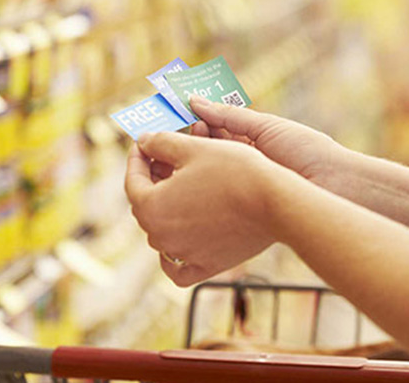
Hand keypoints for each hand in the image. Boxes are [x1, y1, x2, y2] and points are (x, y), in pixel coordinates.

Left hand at [125, 132, 283, 286]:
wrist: (275, 202)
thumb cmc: (234, 171)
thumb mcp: (193, 148)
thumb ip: (160, 143)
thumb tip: (144, 142)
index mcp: (151, 207)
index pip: (132, 180)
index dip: (137, 158)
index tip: (144, 144)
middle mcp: (161, 237)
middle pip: (147, 206)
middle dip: (152, 181)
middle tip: (164, 160)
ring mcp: (183, 255)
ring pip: (162, 232)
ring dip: (166, 209)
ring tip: (181, 188)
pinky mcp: (206, 266)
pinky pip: (178, 267)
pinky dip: (174, 253)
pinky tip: (181, 236)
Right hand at [190, 96, 347, 192]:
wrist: (333, 185)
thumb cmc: (306, 150)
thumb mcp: (265, 127)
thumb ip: (229, 116)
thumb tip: (194, 101)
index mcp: (252, 142)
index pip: (217, 128)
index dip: (199, 120)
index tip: (180, 112)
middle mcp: (244, 163)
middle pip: (209, 149)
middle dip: (194, 137)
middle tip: (183, 130)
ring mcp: (241, 184)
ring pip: (208, 169)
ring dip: (195, 156)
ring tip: (185, 146)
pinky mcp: (239, 206)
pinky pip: (214, 191)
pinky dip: (200, 180)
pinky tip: (189, 171)